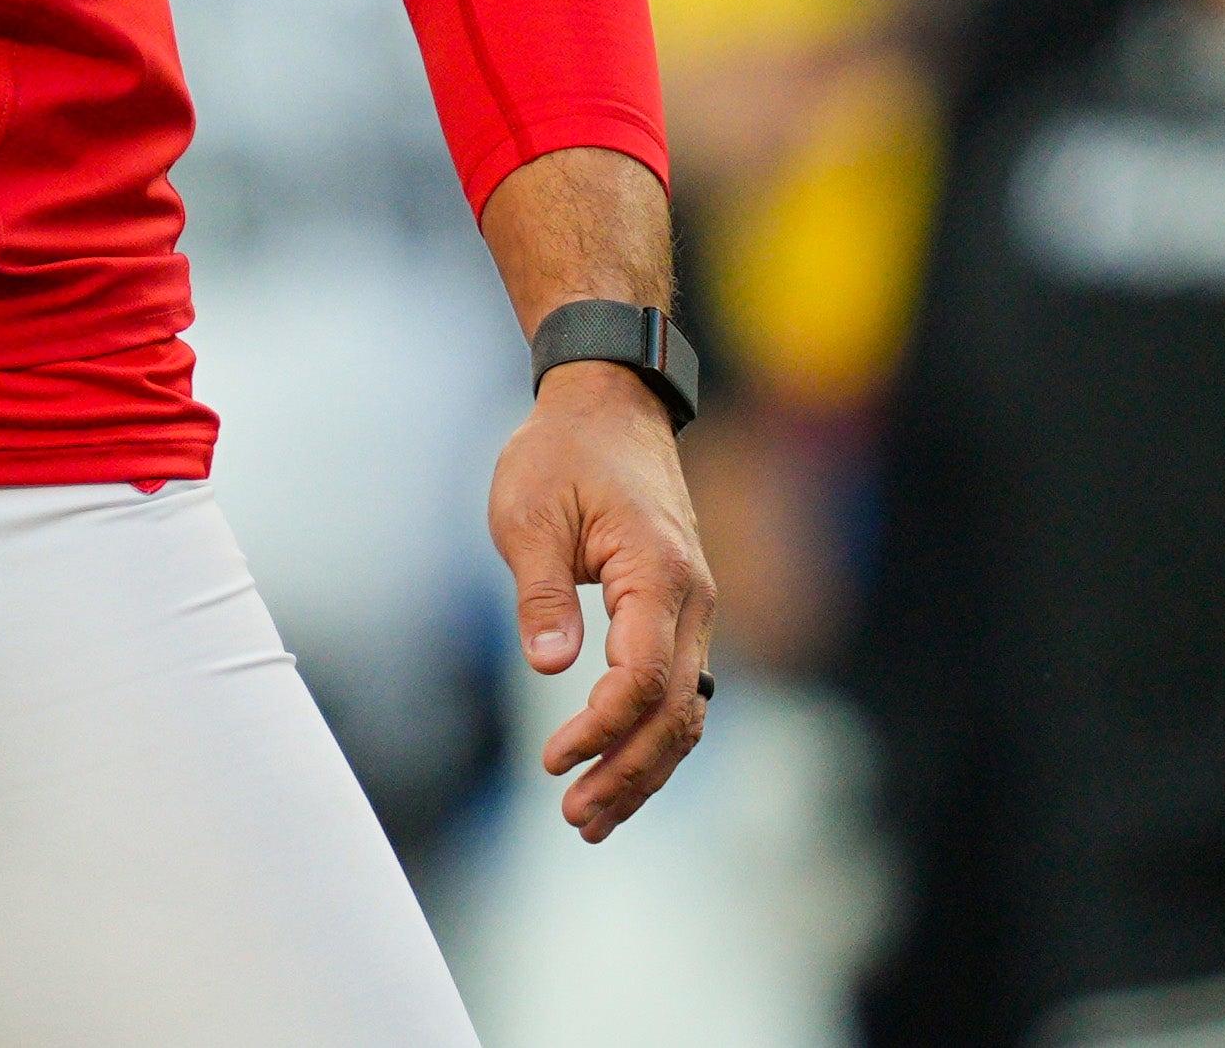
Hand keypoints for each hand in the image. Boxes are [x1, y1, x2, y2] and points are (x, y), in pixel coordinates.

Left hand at [490, 362, 715, 839]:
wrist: (610, 408)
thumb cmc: (563, 453)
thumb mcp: (529, 511)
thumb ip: (540, 590)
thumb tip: (550, 665)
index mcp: (658, 573)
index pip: (642, 677)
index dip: (600, 727)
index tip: (553, 758)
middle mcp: (694, 601)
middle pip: (676, 712)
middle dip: (628, 772)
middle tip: (575, 818)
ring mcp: (696, 610)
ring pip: (686, 711)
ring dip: (645, 769)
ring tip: (593, 817)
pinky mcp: (680, 615)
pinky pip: (678, 690)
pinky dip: (652, 737)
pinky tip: (620, 771)